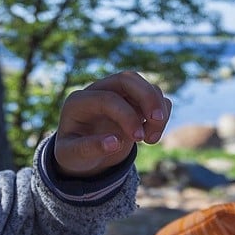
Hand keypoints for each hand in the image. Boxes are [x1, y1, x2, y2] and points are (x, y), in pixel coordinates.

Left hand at [53, 71, 171, 178]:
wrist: (82, 155)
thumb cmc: (74, 154)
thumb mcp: (72, 156)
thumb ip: (89, 149)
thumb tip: (115, 142)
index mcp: (78, 101)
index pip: (108, 98)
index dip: (126, 115)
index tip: (138, 139)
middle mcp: (98, 91)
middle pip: (128, 79)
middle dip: (147, 97)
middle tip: (157, 120)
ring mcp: (117, 94)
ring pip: (144, 86)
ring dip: (157, 108)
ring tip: (152, 139)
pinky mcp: (133, 102)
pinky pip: (154, 97)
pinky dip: (162, 113)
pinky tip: (152, 136)